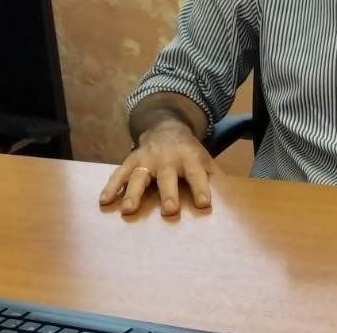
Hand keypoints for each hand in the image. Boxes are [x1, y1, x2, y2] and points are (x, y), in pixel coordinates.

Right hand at [99, 119, 222, 215]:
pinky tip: (104, 201)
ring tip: (128, 210)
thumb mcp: (205, 159)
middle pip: (168, 177)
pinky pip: (120, 173)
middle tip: (169, 210)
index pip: (197, 174)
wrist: (167, 127)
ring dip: (133, 193)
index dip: (201, 188)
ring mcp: (147, 159)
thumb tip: (232, 197)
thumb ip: (214, 176)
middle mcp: (168, 159)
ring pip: (140, 176)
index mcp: (190, 159)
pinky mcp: (131, 160)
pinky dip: (111, 186)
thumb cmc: (189, 152)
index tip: (204, 204)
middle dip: (168, 193)